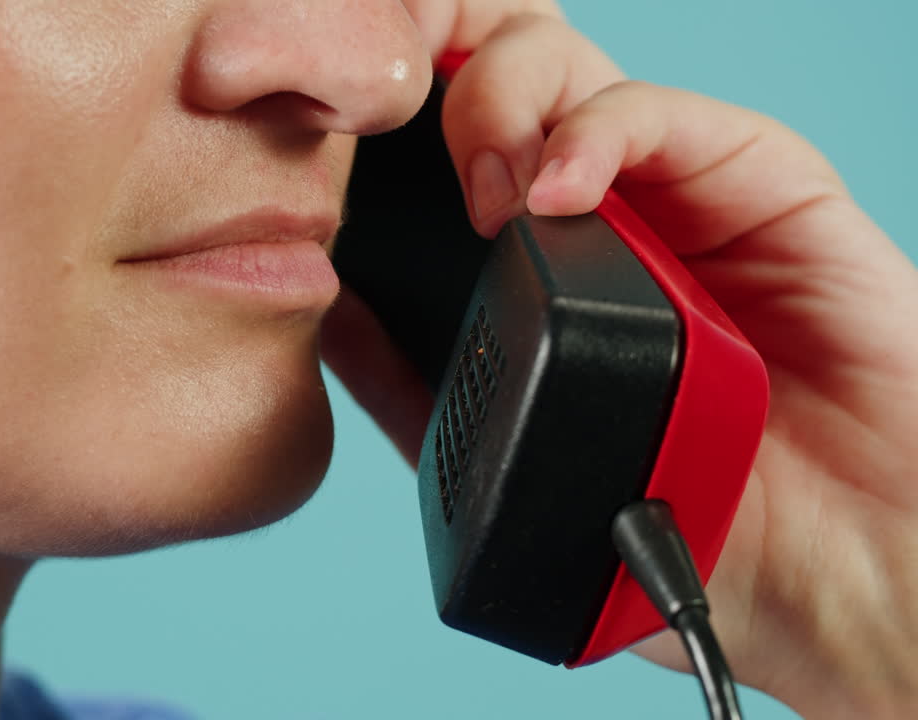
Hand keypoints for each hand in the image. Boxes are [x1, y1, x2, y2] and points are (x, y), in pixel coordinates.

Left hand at [321, 11, 917, 718]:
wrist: (836, 572)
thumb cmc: (698, 525)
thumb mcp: (525, 464)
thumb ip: (425, 393)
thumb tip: (331, 318)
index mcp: (543, 270)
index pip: (450, 157)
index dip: (390, 136)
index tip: (331, 159)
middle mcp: (605, 219)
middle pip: (498, 101)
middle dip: (437, 112)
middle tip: (407, 175)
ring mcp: (678, 197)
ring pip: (569, 80)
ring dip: (501, 114)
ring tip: (482, 197)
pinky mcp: (761, 184)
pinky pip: (663, 116)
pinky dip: (594, 134)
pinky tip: (551, 191)